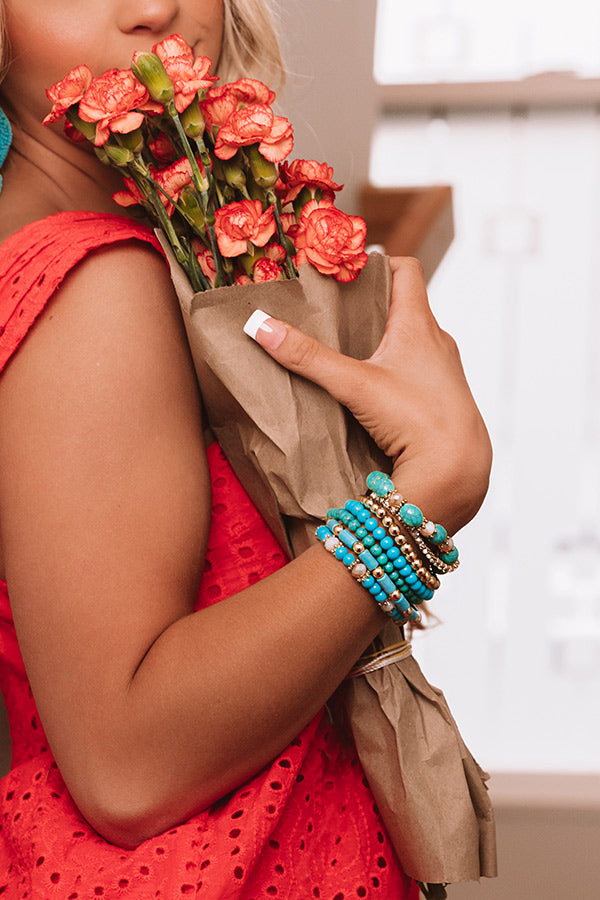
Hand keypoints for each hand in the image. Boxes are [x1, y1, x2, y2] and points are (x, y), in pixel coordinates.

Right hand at [244, 257, 491, 533]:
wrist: (458, 470)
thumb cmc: (416, 418)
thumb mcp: (355, 385)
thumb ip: (308, 358)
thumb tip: (261, 327)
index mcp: (420, 324)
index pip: (406, 269)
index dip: (377, 263)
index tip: (347, 272)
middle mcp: (437, 341)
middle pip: (403, 305)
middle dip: (370, 305)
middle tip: (335, 311)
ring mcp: (442, 370)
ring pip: (410, 340)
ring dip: (382, 340)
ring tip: (348, 350)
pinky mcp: (441, 398)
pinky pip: (415, 370)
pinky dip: (393, 369)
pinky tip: (371, 389)